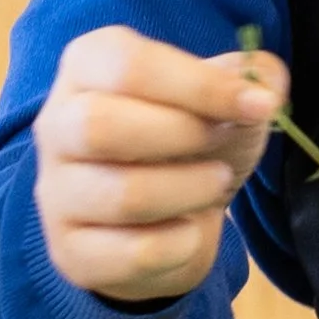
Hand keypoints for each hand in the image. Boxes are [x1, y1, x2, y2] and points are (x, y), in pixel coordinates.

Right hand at [34, 27, 282, 305]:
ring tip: (216, 182)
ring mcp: (56, 194)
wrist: (166, 221)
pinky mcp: (72, 252)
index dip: (201, 85)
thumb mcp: (221, 96)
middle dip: (182, 135)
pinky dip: (183, 243)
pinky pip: (136, 252)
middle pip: (100, 126)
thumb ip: (251, 76)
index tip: (259, 106)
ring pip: (123, 195)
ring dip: (190, 190)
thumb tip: (262, 88)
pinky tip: (190, 229)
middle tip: (222, 144)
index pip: (129, 66)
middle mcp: (56, 125)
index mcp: (87, 66)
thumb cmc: (187, 141)